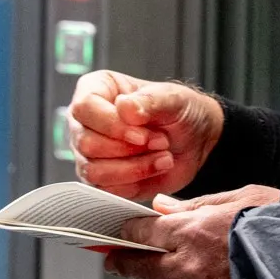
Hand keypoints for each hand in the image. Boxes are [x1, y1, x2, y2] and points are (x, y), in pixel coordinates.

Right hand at [68, 71, 223, 203]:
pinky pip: (105, 189)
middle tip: (160, 141)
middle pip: (86, 143)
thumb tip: (124, 107)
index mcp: (96, 89)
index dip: (112, 124)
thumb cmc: (179, 111)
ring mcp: (89, 151)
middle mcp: (86, 120)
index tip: (142, 134)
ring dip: (134, 168)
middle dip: (128, 149)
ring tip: (162, 156)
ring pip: (93, 170)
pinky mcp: (101, 177)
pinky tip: (155, 168)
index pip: (84, 107)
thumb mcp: (172, 99)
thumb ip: (148, 101)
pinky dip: (135, 182)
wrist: (195, 140)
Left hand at [104, 186, 279, 278]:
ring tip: (214, 268)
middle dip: (126, 264)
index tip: (116, 236)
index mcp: (193, 232)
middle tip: (115, 263)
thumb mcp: (242, 198)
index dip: (127, 233)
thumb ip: (197, 205)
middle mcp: (191, 268)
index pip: (144, 233)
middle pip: (145, 269)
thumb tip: (164, 206)